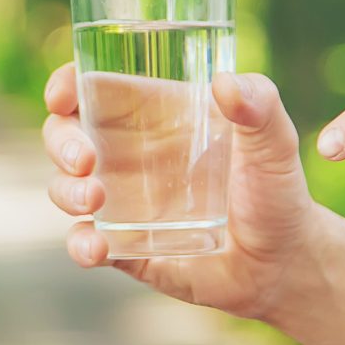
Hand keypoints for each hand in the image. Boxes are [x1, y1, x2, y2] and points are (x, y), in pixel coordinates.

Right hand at [43, 64, 320, 318]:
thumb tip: (225, 82)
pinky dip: (80, 244)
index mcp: (153, 117)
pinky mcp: (126, 248)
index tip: (63, 94)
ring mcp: (122, 205)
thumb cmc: (278, 190)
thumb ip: (260, 107)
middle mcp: (127, 157)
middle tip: (85, 159)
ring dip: (66, 191)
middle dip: (60, 142)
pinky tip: (96, 246)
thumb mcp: (275, 143)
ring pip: (65, 189)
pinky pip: (86, 243)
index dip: (65, 85)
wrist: (284, 262)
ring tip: (95, 200)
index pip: (92, 89)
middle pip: (64, 136)